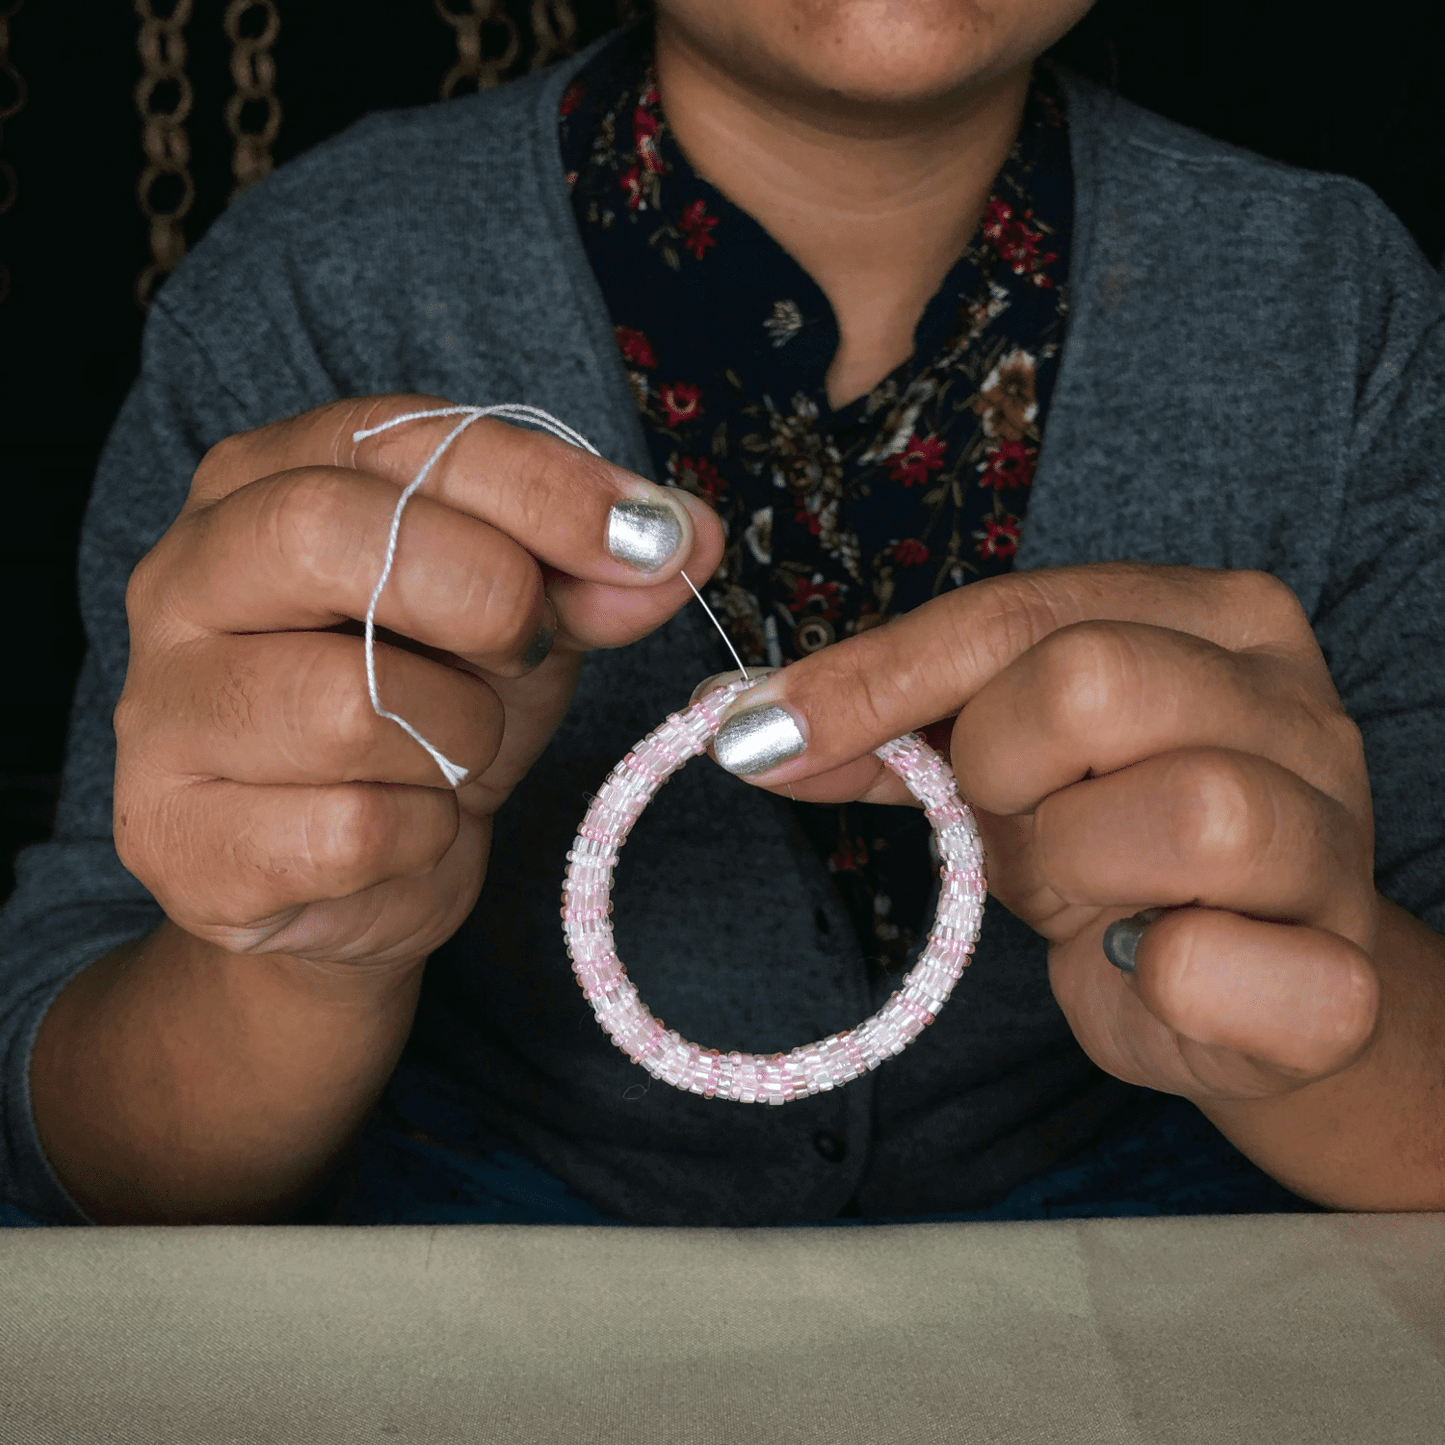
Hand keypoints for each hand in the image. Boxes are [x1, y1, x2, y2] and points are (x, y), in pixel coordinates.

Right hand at [115, 395, 721, 972]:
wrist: (355, 875)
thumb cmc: (430, 714)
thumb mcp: (520, 622)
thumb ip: (587, 573)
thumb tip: (686, 541)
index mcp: (259, 485)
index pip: (392, 440)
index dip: (541, 486)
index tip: (659, 537)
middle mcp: (183, 578)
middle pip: (325, 534)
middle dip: (483, 593)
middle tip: (534, 645)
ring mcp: (162, 713)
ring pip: (347, 703)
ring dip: (459, 736)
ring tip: (453, 752)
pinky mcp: (180, 841)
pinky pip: (350, 830)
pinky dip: (422, 836)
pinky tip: (408, 829)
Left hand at [703, 563, 1381, 1104]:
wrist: (1244, 990)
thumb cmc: (1115, 854)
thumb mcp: (1004, 765)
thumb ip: (896, 725)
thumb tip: (745, 717)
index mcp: (1211, 619)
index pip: (1019, 615)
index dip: (875, 678)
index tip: (756, 732)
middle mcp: (1294, 703)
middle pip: (1092, 684)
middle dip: (1004, 770)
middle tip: (1012, 821)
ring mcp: (1334, 835)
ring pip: (1184, 812)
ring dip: (1078, 869)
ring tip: (1089, 891)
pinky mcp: (1340, 976)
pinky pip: (1210, 963)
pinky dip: (1152, 977)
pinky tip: (1148, 965)